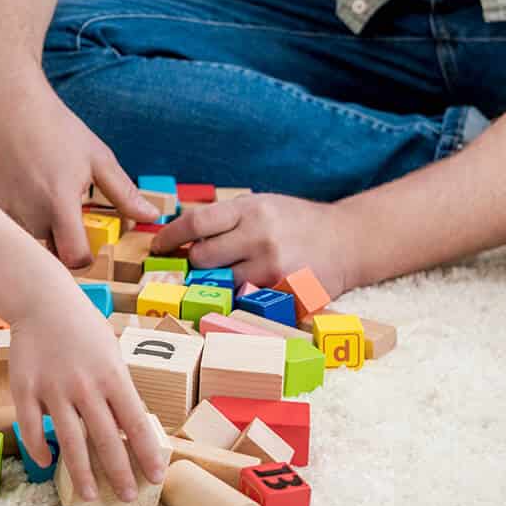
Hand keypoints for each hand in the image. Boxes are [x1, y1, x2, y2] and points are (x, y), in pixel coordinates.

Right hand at [0, 87, 155, 267]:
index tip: (88, 247)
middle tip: (68, 216)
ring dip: (40, 232)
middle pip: (51, 252)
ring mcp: (4, 209)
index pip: (74, 258)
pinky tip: (25, 195)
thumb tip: (151, 216)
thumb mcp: (98, 158)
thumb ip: (124, 193)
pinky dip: (18, 221)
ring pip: (28, 241)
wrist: (12, 107)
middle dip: (62, 243)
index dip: (85, 260)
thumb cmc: (58, 129)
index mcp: (60, 201)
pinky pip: (8, 228)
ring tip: (44, 200)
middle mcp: (29, 211)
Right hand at [5, 288, 169, 500]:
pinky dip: (39, 450)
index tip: (157, 477)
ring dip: (82, 473)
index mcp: (112, 375)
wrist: (42, 300)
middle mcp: (85, 386)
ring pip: (70, 442)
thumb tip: (128, 427)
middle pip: (106, 440)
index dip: (147, 453)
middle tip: (126, 497)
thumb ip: (118, 387)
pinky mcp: (27, 390)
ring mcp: (54, 389)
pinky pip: (32, 429)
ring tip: (90, 496)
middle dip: (120, 473)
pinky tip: (48, 464)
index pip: (135, 423)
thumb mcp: (111, 352)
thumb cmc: (82, 325)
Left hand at [149, 193, 355, 295]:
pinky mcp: (284, 294)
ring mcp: (273, 268)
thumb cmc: (297, 222)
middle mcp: (260, 237)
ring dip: (216, 283)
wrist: (347, 240)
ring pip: (222, 284)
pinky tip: (247, 289)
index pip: (196, 223)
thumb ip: (227, 218)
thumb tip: (181, 232)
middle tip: (196, 264)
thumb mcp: (262, 204)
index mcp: (251, 209)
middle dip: (194, 263)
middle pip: (202, 258)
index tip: (158, 246)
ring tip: (226, 276)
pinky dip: (240, 297)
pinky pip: (246, 301)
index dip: (170, 237)